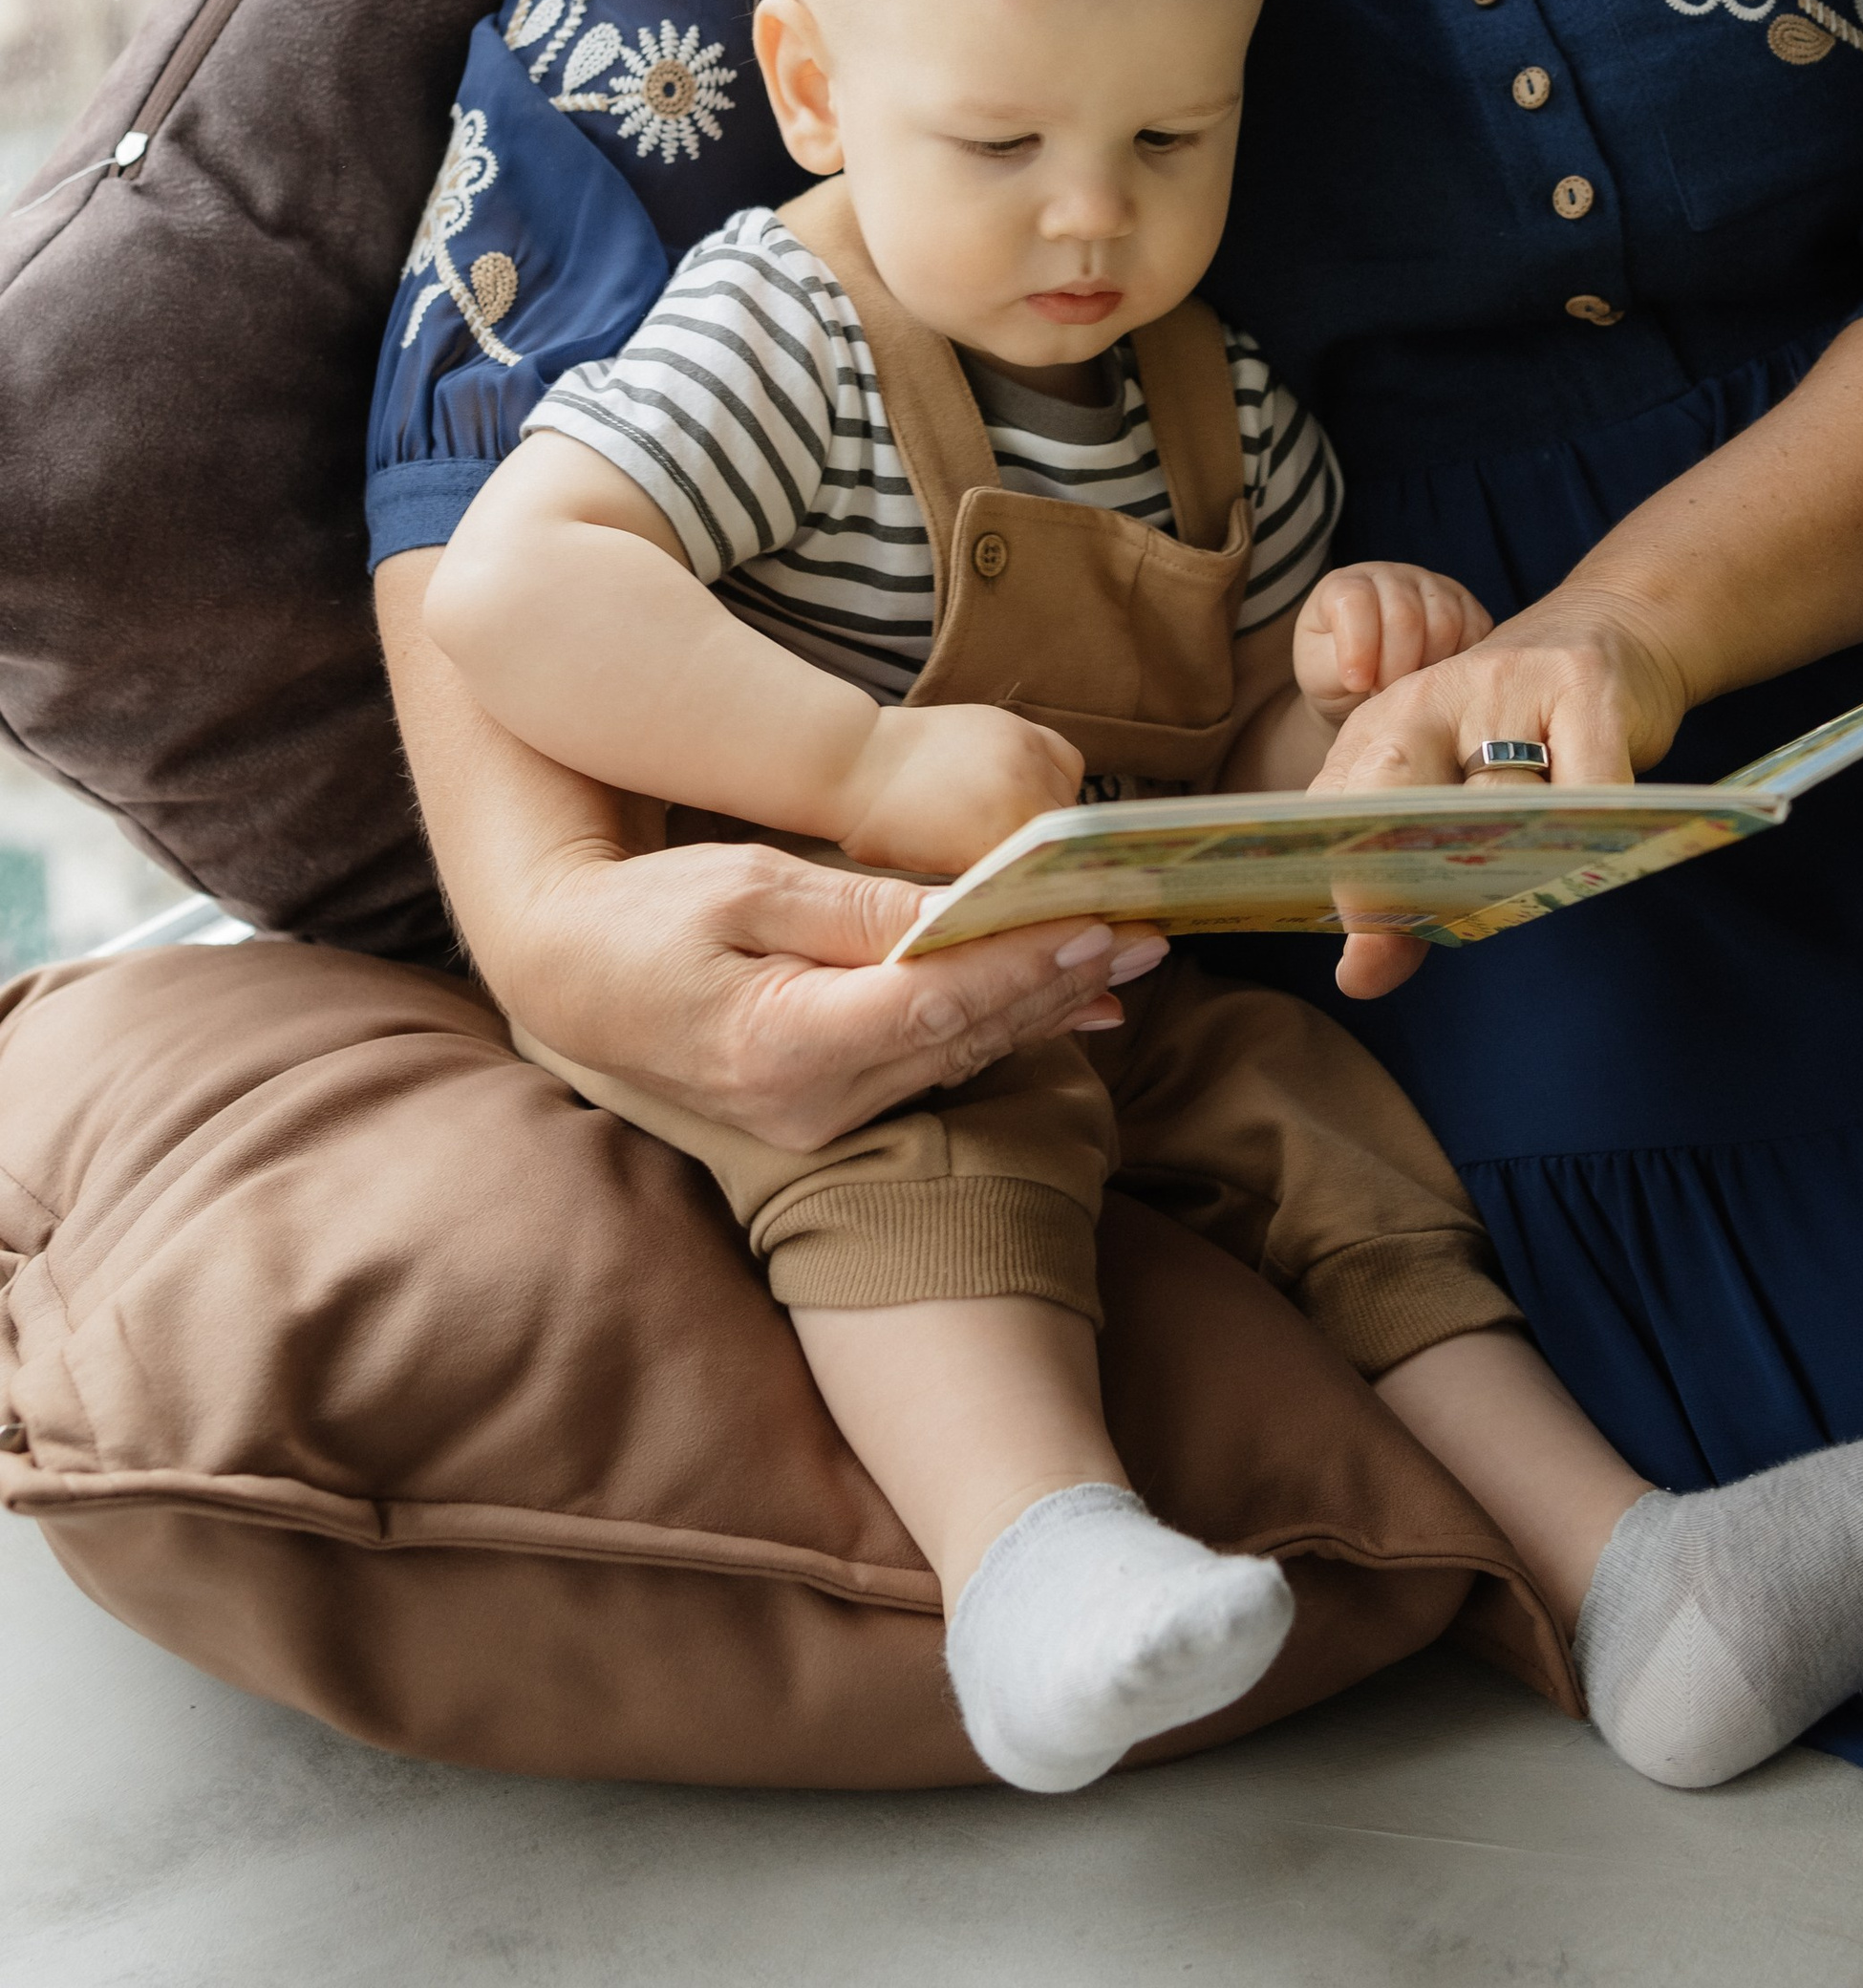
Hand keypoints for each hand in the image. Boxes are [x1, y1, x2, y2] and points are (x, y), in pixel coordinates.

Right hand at [513, 832, 1164, 1150]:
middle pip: (963, 1040)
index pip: (935, 1002)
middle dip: (1059, 986)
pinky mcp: (824, 1118)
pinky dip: (992, 1027)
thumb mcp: (747, 886)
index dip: (1025, 966)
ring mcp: (818, 1123)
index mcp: (784, 1042)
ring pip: (957, 1060)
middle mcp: (810, 1104)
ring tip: (1120, 962)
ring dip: (1041, 1010)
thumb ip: (860, 909)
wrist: (569, 982)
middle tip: (1146, 937)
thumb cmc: (647, 917)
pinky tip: (1052, 1000)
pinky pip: (929, 1069)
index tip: (1099, 928)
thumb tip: (966, 905)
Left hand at [833, 701, 1085, 879]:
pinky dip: (1055, 782)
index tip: (1055, 907)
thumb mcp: (937, 875)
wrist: (856, 760)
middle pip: (1068, 838)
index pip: (1056, 873)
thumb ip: (992, 885)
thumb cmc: (884, 830)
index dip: (1056, 893)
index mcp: (1000, 832)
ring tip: (1022, 834)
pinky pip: (1064, 762)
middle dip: (1055, 859)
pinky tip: (1026, 794)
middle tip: (1036, 876)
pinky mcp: (1019, 726)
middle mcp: (1023, 785)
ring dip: (1055, 821)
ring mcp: (1024, 748)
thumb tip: (1035, 903)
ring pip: (1070, 800)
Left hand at [1293, 562, 1492, 720]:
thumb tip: (1365, 673)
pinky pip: (1476, 632)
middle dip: (1394, 668)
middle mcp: (1391, 577)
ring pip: (1445, 623)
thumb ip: (1334, 666)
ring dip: (1427, 669)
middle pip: (1405, 615)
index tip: (1357, 683)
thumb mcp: (1317, 673)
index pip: (1356, 599)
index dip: (1358, 646)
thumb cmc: (1333, 674)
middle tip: (1384, 695)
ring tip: (1407, 689)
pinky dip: (1459, 663)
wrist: (1363, 684)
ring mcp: (1432, 588)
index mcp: (1346, 584)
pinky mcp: (1465, 608)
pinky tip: (1436, 680)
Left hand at [1311, 581, 1693, 1000]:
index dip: (1345, 884)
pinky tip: (1594, 846)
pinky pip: (1586, 790)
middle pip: (1394, 785)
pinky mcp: (1583, 686)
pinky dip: (1590, 833)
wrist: (1611, 630)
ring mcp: (1509, 683)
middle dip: (1410, 867)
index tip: (1358, 960)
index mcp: (1384, 724)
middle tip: (1443, 920)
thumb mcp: (1453, 796)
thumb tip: (1358, 979)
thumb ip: (1404, 892)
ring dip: (1520, 863)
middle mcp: (1434, 695)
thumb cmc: (1523, 735)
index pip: (1336, 804)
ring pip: (1503, 803)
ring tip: (1536, 881)